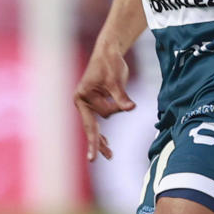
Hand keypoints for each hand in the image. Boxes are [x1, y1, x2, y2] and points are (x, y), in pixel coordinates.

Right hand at [74, 44, 134, 160]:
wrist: (109, 52)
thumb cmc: (110, 64)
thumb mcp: (116, 80)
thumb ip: (121, 96)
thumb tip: (130, 108)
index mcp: (82, 96)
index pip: (95, 119)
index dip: (98, 136)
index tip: (93, 157)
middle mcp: (82, 101)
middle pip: (94, 125)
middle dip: (99, 141)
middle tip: (99, 160)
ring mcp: (87, 104)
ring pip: (102, 121)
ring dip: (115, 113)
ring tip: (110, 154)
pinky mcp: (95, 104)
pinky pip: (99, 121)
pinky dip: (102, 133)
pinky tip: (107, 147)